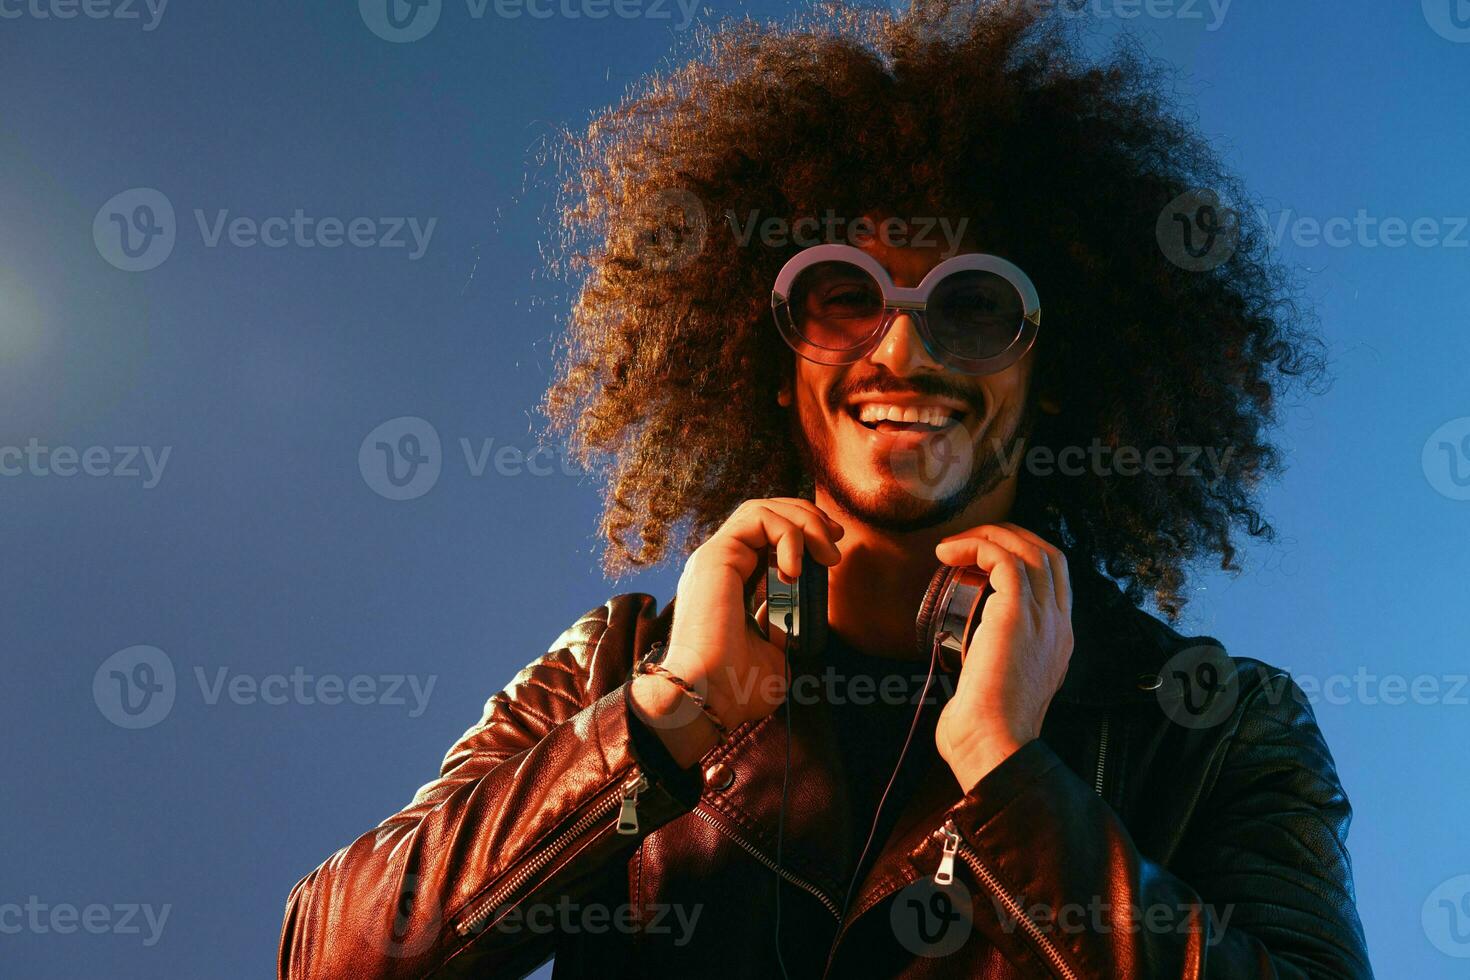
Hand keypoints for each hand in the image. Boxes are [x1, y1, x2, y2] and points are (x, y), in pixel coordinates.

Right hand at [629, 498, 844, 766]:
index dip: (802, 535)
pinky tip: (796, 569)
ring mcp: (715, 557)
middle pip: (765, 513)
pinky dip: (788, 535)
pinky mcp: (716, 556)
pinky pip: (759, 520)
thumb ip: (783, 633)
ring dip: (803, 522)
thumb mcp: (775, 657)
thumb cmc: (735, 688)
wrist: (709, 699)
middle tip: (836, 538)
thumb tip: (798, 624)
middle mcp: (720, 565)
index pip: (765, 537)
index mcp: (730, 583)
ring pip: (762, 509)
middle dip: (807, 518)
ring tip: (825, 552)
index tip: (830, 554)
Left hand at [933, 522, 1072, 791]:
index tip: (983, 559)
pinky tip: (948, 552)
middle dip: (1011, 537)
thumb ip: (989, 670)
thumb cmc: (985, 733)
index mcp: (1057, 643)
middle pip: (1049, 555)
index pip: (1054, 581)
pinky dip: (976, 546)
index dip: (1022, 558)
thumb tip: (963, 664)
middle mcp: (1058, 626)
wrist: (995, 747)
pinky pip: (1003, 558)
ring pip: (1029, 550)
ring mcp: (1043, 618)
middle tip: (970, 542)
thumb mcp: (996, 690)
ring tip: (954, 545)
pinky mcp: (1018, 613)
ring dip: (989, 536)